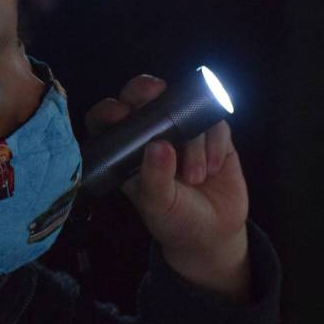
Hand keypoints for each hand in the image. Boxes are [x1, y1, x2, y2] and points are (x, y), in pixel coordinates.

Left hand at [84, 75, 250, 297]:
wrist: (214, 233)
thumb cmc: (174, 220)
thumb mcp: (159, 205)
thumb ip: (155, 179)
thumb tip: (158, 146)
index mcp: (126, 151)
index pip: (108, 120)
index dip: (109, 110)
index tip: (120, 113)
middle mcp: (151, 134)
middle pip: (141, 96)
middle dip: (146, 90)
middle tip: (156, 94)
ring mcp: (182, 130)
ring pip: (184, 110)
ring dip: (192, 143)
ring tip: (195, 178)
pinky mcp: (212, 133)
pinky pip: (215, 122)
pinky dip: (215, 144)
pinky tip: (214, 168)